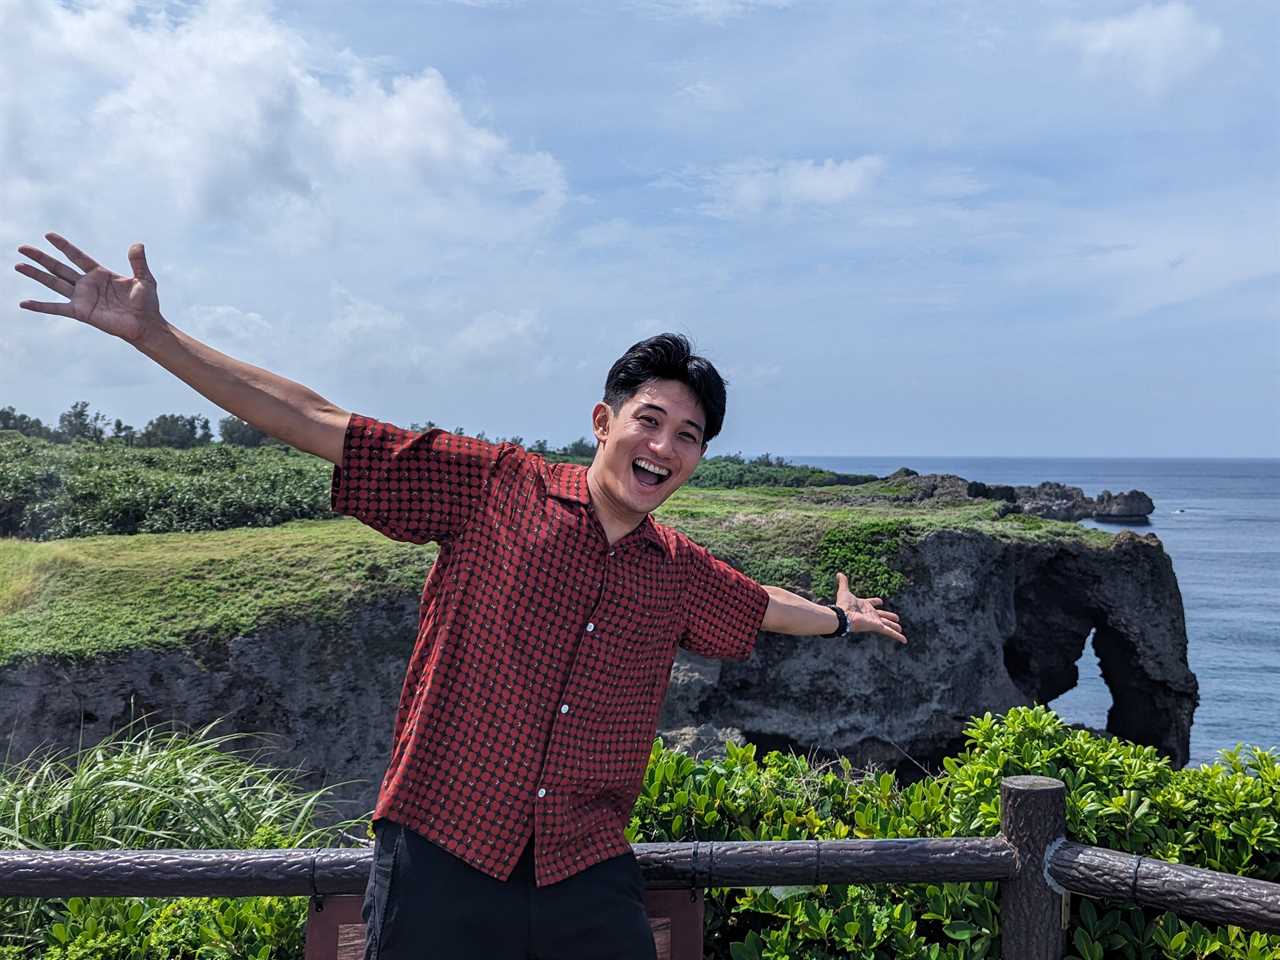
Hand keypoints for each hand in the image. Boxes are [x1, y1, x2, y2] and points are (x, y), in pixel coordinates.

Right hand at [16, 233, 162, 344]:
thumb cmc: (146, 303)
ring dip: (36, 275)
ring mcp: (82, 298)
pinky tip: (24, 303)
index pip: (77, 256)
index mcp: (100, 273)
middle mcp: (87, 284)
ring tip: (18, 265)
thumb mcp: (145, 279)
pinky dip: (40, 306)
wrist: (146, 325)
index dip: (63, 246)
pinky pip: (56, 308)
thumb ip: (138, 262)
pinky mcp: (81, 312)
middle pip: (59, 267)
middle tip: (22, 248)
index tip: (48, 235)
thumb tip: (137, 244)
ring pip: (54, 283)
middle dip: (41, 257)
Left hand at [836, 572, 906, 644]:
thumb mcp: (844, 591)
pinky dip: (897, 636)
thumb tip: (839, 573)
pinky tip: (904, 640)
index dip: (875, 601)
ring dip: (894, 627)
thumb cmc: (843, 605)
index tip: (880, 601)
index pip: (871, 603)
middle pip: (882, 615)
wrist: (843, 616)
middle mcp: (870, 614)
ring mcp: (874, 621)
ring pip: (887, 624)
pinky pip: (889, 632)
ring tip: (900, 628)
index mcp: (864, 605)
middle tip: (897, 618)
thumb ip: (843, 582)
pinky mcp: (877, 626)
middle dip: (889, 617)